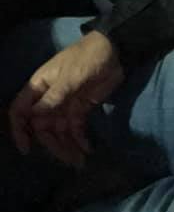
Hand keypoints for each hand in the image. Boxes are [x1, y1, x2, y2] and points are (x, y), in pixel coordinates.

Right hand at [8, 31, 123, 167]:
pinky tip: (87, 149)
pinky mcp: (81, 108)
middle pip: (42, 127)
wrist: (115, 50)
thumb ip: (53, 97)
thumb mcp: (70, 76)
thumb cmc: (88, 57)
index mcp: (40, 87)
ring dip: (67, 147)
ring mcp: (65, 104)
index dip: (19, 130)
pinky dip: (80, 139)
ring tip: (79, 162)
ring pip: (59, 131)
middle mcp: (49, 98)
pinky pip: (76, 128)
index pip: (20, 111)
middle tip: (67, 159)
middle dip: (52, 144)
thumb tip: (34, 117)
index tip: (27, 148)